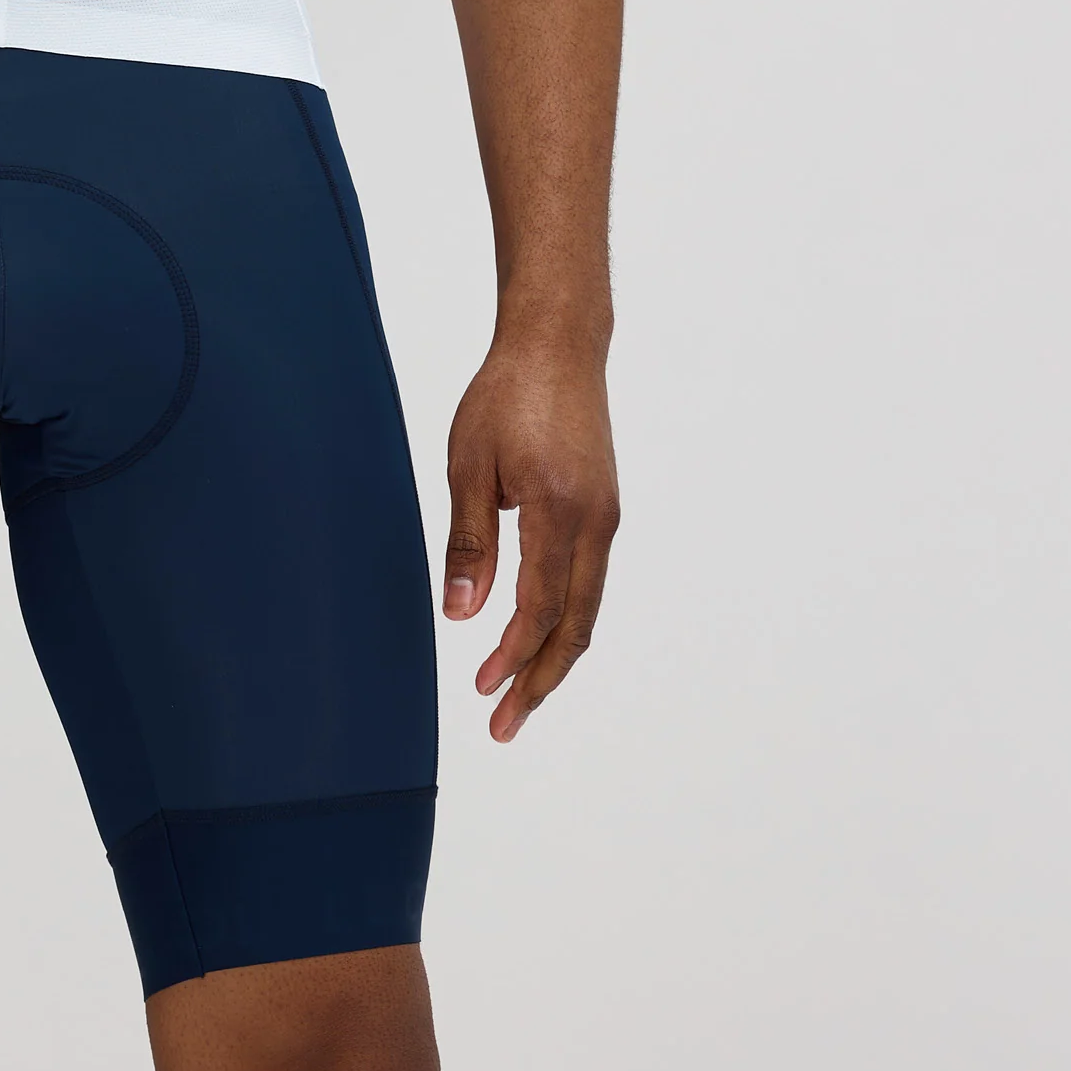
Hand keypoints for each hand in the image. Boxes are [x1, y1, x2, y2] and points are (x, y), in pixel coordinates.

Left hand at [441, 329, 617, 741]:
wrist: (559, 344)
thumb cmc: (507, 395)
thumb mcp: (469, 464)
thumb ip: (469, 543)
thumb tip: (462, 615)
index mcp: (559, 509)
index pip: (540, 605)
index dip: (513, 655)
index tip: (483, 689)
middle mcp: (597, 521)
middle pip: (576, 624)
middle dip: (540, 680)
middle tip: (504, 725)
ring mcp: (607, 517)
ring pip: (588, 608)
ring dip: (555, 657)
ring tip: (519, 697)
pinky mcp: (605, 510)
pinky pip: (589, 582)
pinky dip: (567, 622)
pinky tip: (539, 641)